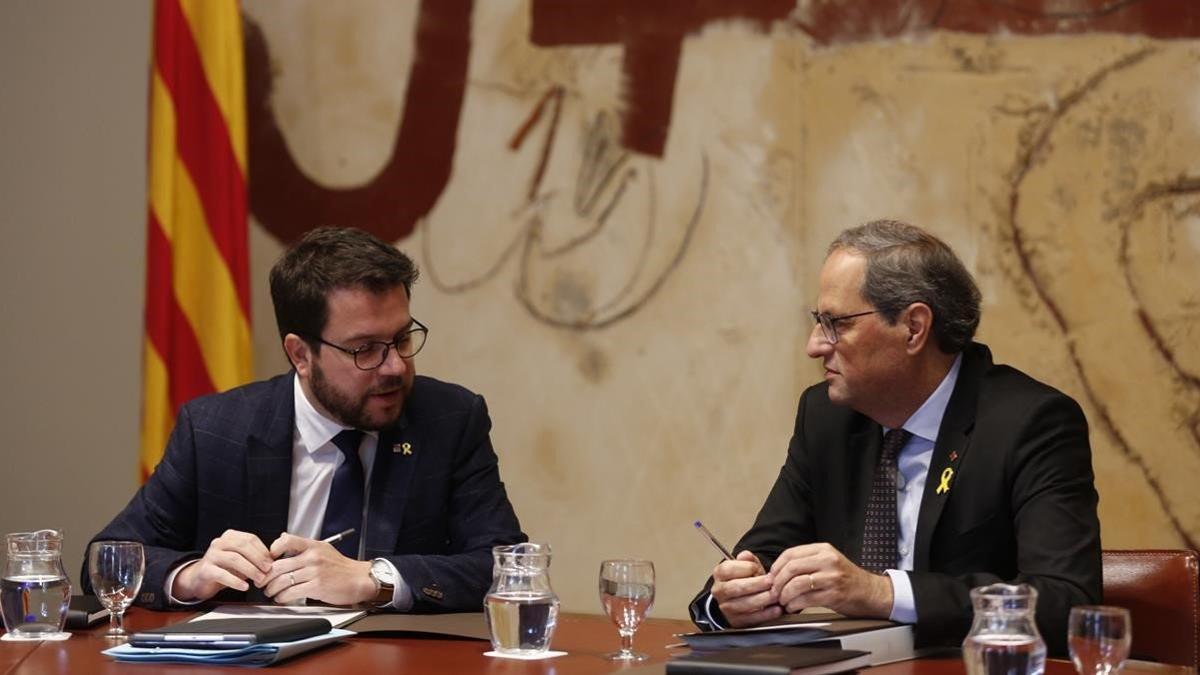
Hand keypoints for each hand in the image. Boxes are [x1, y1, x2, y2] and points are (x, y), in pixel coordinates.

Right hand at [172, 529, 272, 601]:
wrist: (199, 579)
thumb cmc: (224, 568)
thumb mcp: (240, 559)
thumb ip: (254, 556)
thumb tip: (273, 560)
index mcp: (230, 536)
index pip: (250, 539)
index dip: (263, 550)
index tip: (271, 562)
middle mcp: (219, 543)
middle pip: (242, 546)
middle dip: (258, 558)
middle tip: (267, 570)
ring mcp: (211, 555)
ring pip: (234, 559)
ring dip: (250, 570)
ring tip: (259, 579)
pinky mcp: (205, 570)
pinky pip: (222, 574)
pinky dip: (235, 581)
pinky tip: (244, 587)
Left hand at [262, 533, 375, 605]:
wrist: (359, 579)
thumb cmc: (341, 567)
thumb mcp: (324, 549)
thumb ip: (304, 547)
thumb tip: (282, 540)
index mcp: (313, 546)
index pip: (286, 541)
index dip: (272, 550)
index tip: (268, 561)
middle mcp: (313, 557)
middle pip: (278, 565)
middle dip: (265, 577)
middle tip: (262, 582)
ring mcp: (314, 572)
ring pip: (282, 581)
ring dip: (271, 589)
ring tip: (270, 592)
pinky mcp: (316, 587)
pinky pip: (291, 592)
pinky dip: (282, 597)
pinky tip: (281, 598)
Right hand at [710, 550, 781, 627]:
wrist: (741, 598)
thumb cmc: (744, 579)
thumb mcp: (746, 566)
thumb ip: (748, 560)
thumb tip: (746, 556)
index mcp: (720, 574)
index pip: (728, 570)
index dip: (745, 568)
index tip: (757, 568)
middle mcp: (720, 591)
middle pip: (735, 587)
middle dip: (756, 584)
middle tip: (771, 582)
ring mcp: (726, 607)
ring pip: (743, 604)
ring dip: (762, 600)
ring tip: (775, 595)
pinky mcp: (735, 621)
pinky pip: (750, 619)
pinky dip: (765, 615)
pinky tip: (775, 609)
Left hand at [769, 543, 892, 617]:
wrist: (871, 593)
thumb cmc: (846, 580)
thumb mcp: (828, 562)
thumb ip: (807, 562)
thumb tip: (777, 572)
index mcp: (823, 549)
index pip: (791, 553)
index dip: (776, 566)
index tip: (771, 577)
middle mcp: (828, 560)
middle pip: (791, 567)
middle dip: (777, 582)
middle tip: (774, 592)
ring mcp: (832, 577)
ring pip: (796, 583)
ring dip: (784, 595)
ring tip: (783, 601)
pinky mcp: (834, 594)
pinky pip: (806, 599)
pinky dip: (794, 604)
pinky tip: (793, 607)